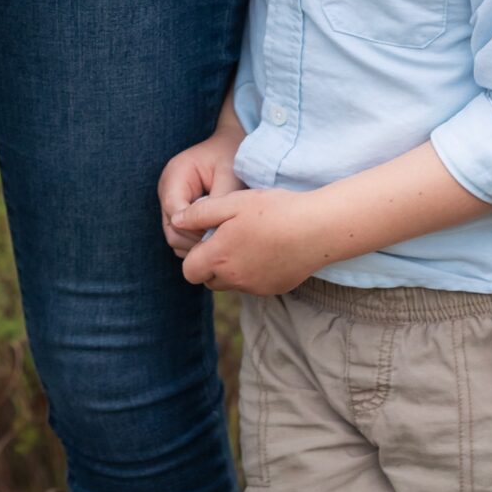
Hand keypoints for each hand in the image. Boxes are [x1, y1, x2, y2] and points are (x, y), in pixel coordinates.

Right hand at [158, 132, 244, 258]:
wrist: (230, 146)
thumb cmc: (231, 156)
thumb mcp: (229, 175)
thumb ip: (219, 202)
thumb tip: (212, 231)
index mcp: (175, 174)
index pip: (174, 209)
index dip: (194, 226)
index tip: (218, 229)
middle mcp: (167, 190)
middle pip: (172, 228)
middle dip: (196, 238)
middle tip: (223, 240)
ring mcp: (170, 203)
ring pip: (175, 237)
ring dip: (196, 243)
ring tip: (221, 238)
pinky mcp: (178, 214)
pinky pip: (181, 238)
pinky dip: (196, 243)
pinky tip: (216, 237)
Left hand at [175, 185, 327, 296]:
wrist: (315, 229)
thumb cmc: (273, 210)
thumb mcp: (232, 202)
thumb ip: (200, 213)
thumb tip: (176, 221)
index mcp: (219, 257)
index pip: (189, 271)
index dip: (192, 254)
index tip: (206, 235)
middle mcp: (234, 279)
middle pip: (208, 280)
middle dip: (209, 262)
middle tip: (224, 236)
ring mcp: (255, 287)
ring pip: (231, 283)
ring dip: (231, 267)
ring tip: (247, 239)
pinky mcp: (273, 289)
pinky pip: (253, 284)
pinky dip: (252, 271)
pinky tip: (267, 248)